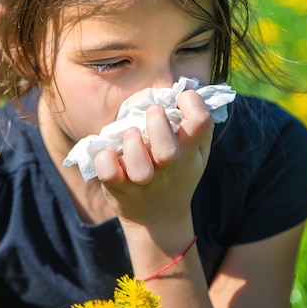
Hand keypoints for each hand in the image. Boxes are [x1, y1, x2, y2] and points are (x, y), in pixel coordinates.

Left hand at [93, 90, 214, 227]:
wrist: (159, 218)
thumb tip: (187, 88)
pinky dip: (105, 159)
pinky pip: (108, 173)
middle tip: (152, 112)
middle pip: (167, 150)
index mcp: (190, 153)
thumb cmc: (178, 175)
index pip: (201, 123)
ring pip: (139, 167)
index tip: (180, 99)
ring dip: (132, 144)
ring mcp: (143, 182)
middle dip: (157, 124)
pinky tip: (109, 152)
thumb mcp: (197, 154)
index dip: (192, 103)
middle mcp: (169, 169)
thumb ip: (197, 126)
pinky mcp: (119, 189)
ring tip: (130, 133)